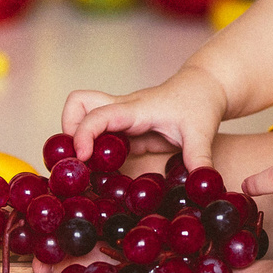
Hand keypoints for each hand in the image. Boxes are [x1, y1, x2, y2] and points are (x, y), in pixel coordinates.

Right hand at [62, 66, 230, 167]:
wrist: (205, 86)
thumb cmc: (201, 103)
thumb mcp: (201, 133)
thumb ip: (199, 159)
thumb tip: (202, 186)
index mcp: (137, 108)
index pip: (99, 114)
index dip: (84, 134)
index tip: (82, 158)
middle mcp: (123, 108)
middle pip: (79, 103)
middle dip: (68, 129)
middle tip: (77, 160)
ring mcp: (122, 116)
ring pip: (84, 114)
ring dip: (76, 137)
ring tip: (86, 167)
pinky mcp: (126, 127)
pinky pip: (100, 133)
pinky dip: (93, 149)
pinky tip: (102, 171)